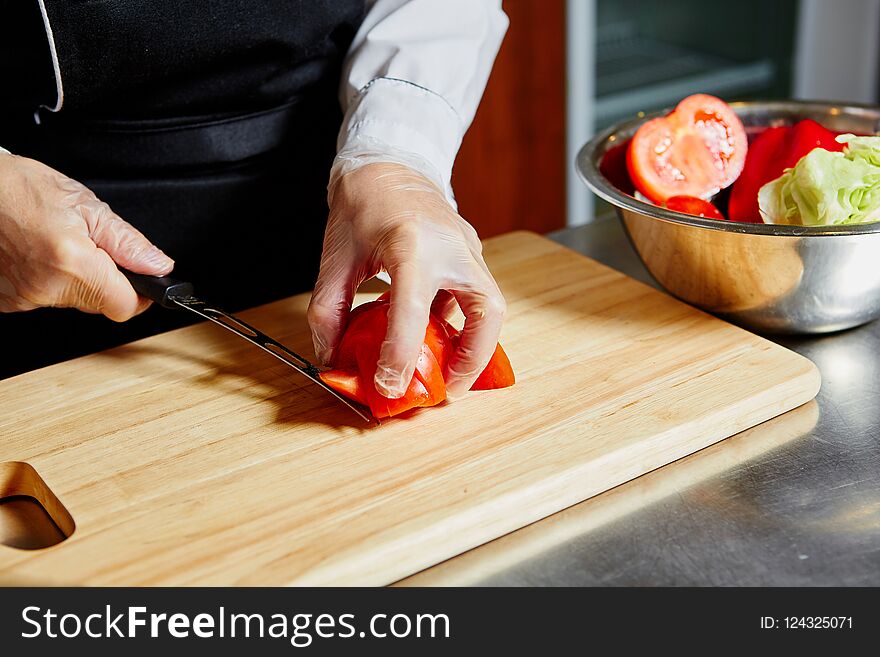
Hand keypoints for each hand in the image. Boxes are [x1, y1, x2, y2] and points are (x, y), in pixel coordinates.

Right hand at [0, 153, 172, 319]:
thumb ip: (129, 242)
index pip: (125, 305)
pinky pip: (46, 297)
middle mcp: (46, 287)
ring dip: (77, 278)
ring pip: (74, 300)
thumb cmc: (18, 188)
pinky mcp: (8, 301)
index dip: (140, 293)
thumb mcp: (86, 205)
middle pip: (100, 303)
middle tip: (90, 246)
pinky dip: (50, 280)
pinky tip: (39, 254)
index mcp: (72, 263)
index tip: (141, 279)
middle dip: (106, 278)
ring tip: (59, 244)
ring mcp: (23, 298)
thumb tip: (159, 265)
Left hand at [308, 162, 505, 398]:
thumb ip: (329, 307)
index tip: (389, 383)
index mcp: (413, 244)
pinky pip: (476, 296)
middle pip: (487, 311)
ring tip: (449, 374)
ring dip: (476, 347)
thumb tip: (332, 354)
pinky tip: (439, 340)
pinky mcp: (470, 253)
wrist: (389, 162)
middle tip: (449, 391)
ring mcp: (468, 249)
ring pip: (491, 307)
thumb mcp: (336, 255)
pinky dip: (464, 325)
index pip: (413, 309)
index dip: (401, 354)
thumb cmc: (363, 202)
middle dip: (473, 359)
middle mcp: (452, 248)